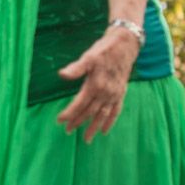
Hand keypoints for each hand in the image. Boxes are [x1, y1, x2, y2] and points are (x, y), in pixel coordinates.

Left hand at [56, 27, 137, 141]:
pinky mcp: (121, 93)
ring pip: (102, 115)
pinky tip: (104, 130)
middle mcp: (105, 93)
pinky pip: (116, 111)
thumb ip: (75, 68)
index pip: (79, 104)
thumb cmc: (104, 50)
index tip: (59, 121)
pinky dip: (110, 121)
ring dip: (93, 127)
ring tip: (86, 139)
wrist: (125, 46)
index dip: (69, 113)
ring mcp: (114, 94)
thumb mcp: (88, 57)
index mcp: (95, 85)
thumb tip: (62, 74)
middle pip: (90, 112)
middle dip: (78, 122)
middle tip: (67, 131)